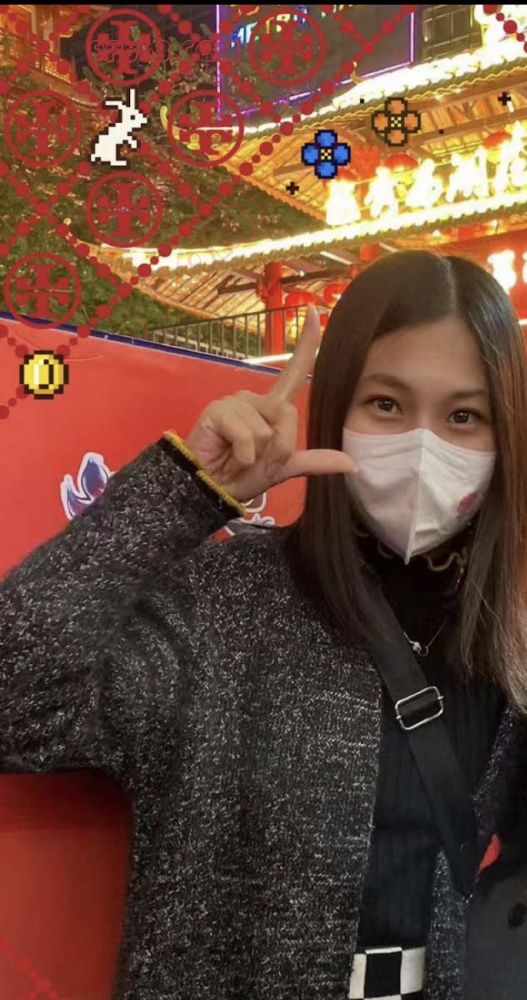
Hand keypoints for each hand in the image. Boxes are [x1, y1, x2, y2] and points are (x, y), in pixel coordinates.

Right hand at [185, 305, 357, 503]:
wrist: (210, 491)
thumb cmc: (241, 476)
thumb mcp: (283, 469)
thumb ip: (315, 462)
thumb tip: (352, 464)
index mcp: (272, 408)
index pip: (294, 372)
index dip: (307, 343)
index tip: (315, 311)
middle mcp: (255, 399)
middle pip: (288, 414)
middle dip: (278, 447)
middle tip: (254, 460)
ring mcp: (235, 402)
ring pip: (267, 429)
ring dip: (257, 454)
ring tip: (237, 457)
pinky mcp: (218, 410)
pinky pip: (247, 434)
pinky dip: (243, 454)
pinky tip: (228, 455)